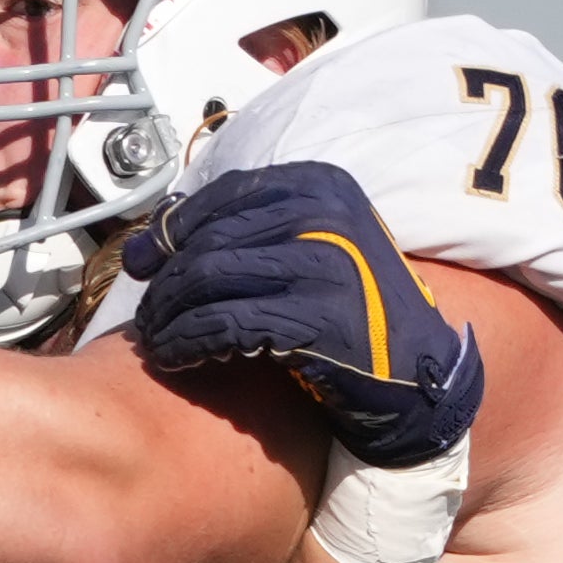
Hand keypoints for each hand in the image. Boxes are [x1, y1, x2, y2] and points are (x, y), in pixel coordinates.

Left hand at [122, 164, 481, 468]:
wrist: (418, 377)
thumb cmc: (354, 313)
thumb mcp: (314, 248)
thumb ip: (248, 231)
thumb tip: (152, 237)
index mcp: (323, 186)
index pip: (223, 195)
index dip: (171, 230)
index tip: (144, 262)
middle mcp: (326, 215)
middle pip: (208, 239)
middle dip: (164, 281)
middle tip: (147, 315)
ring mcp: (324, 266)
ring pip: (208, 278)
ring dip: (168, 314)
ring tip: (156, 339)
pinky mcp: (315, 319)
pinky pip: (224, 324)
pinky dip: (187, 341)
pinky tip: (177, 356)